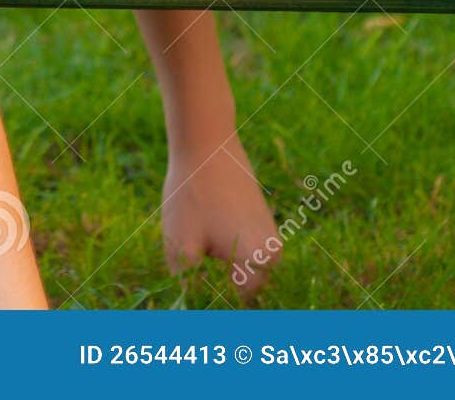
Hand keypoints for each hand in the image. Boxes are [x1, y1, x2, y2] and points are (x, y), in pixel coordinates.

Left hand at [160, 132, 279, 301]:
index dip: (212, 309)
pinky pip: (237, 248)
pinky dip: (218, 247)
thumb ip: (188, 287)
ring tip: (192, 248)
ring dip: (214, 268)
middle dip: (214, 289)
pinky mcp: (258, 221)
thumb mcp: (179, 246)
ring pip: (236, 268)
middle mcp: (274, 254)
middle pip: (238, 290)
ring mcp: (268, 236)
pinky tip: (200, 228)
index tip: (195, 305)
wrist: (205, 140)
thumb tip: (188, 315)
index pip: (237, 307)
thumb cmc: (193, 193)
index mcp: (261, 265)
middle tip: (189, 273)